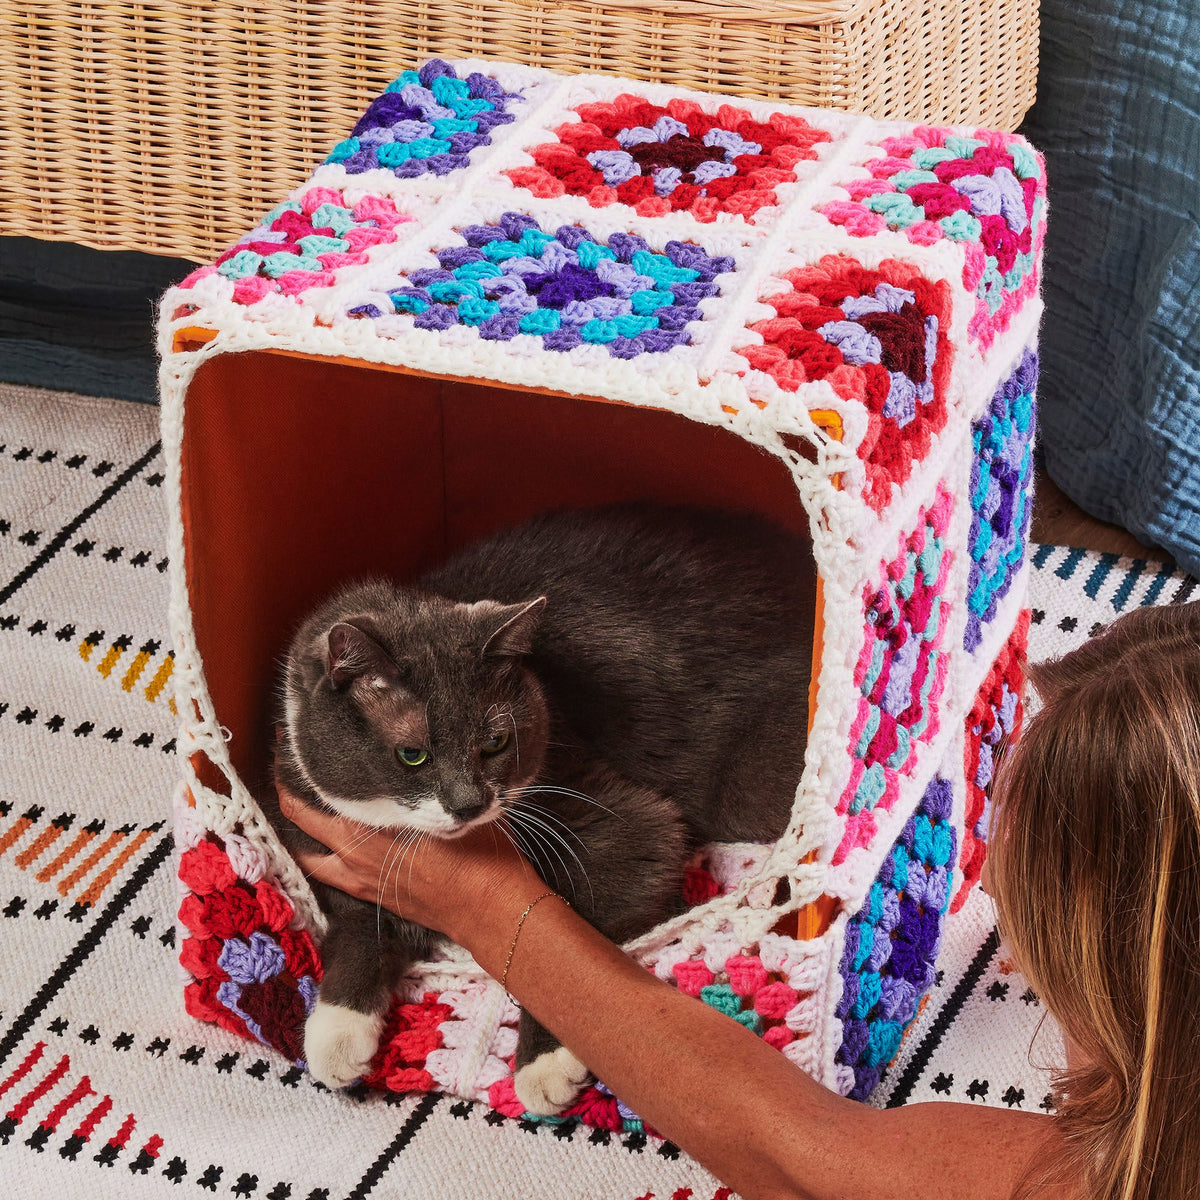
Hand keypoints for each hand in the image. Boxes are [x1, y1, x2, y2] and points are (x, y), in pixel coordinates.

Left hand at [274, 777, 541, 943]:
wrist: (491, 909)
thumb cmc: (479, 853)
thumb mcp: (453, 806)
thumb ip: (425, 784)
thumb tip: (423, 755)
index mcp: (368, 830)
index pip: (309, 799)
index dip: (292, 771)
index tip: (286, 742)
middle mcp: (354, 856)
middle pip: (301, 822)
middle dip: (289, 795)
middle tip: (288, 768)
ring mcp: (360, 880)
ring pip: (310, 855)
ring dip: (302, 832)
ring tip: (302, 807)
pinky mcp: (372, 896)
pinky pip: (332, 873)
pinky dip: (323, 854)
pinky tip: (333, 839)